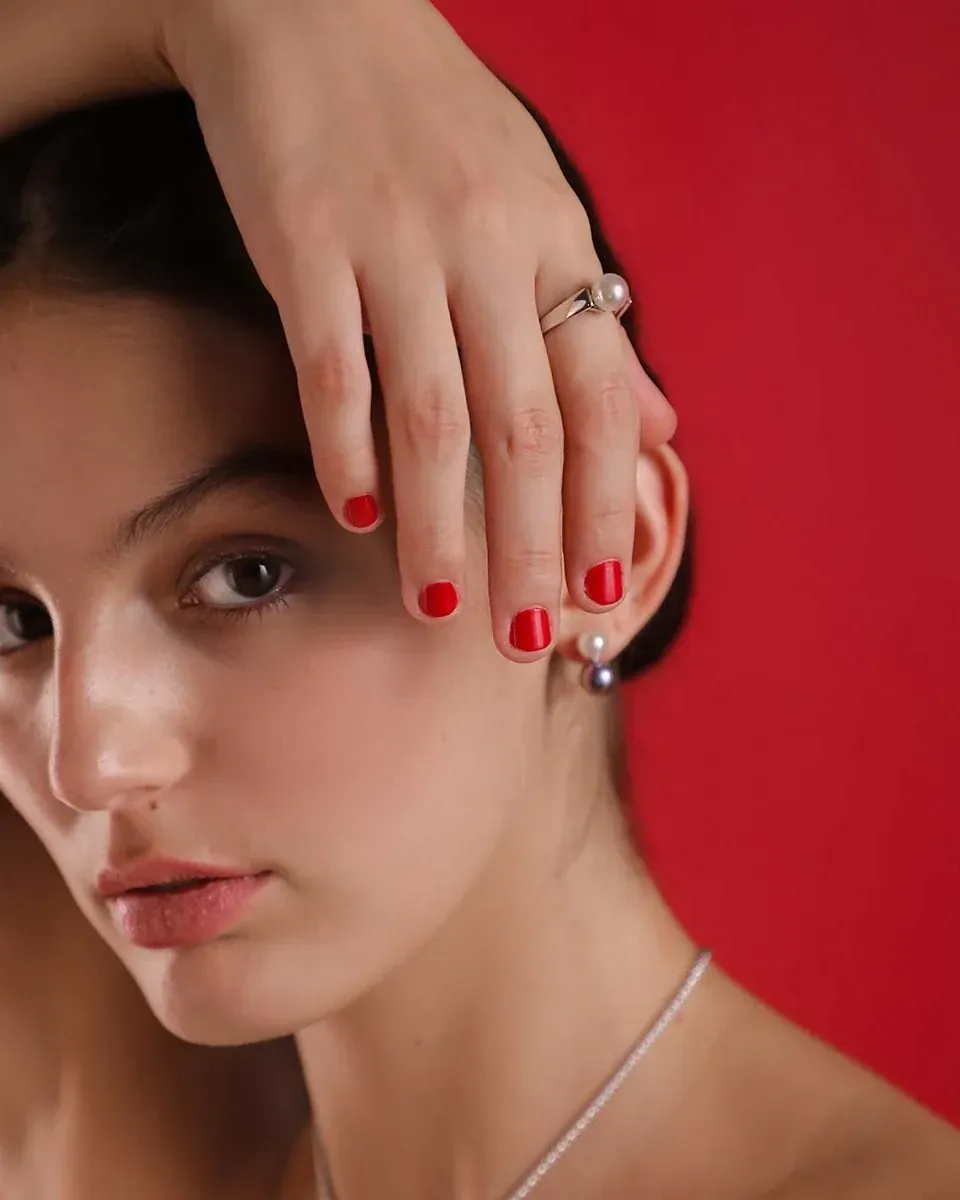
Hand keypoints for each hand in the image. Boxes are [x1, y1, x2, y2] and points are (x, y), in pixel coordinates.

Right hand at [157, 0, 676, 659]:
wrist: (309, 5)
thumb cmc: (434, 121)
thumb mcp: (539, 203)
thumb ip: (596, 322)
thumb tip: (665, 425)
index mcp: (555, 244)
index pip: (598, 402)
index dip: (601, 506)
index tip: (597, 594)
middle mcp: (488, 248)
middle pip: (523, 430)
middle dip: (529, 546)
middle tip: (523, 638)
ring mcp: (397, 245)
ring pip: (431, 414)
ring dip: (440, 524)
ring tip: (443, 607)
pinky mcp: (306, 242)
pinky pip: (332, 366)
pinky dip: (345, 447)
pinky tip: (356, 515)